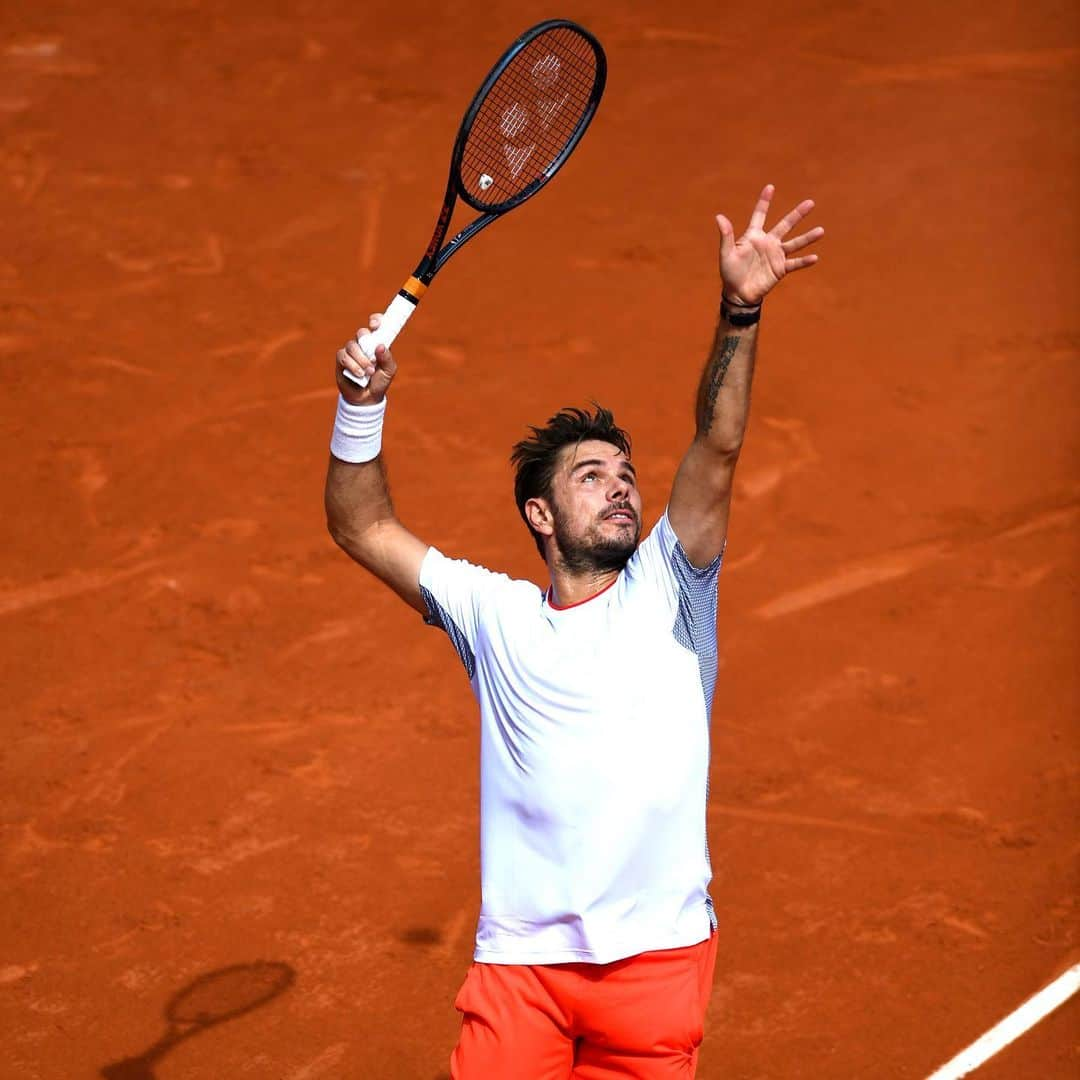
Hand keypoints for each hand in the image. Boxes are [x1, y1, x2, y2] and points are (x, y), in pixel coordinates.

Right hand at [335, 313, 396, 404]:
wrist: (367, 398)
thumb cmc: (380, 381)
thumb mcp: (389, 371)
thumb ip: (387, 358)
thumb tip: (381, 346)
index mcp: (377, 343)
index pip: (376, 326)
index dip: (376, 320)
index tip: (375, 324)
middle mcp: (364, 344)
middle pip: (362, 333)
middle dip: (366, 341)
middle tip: (372, 353)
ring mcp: (352, 351)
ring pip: (352, 345)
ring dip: (361, 359)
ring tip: (368, 372)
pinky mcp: (341, 360)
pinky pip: (343, 356)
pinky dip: (352, 365)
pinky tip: (359, 374)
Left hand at [716, 184, 822, 305]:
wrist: (738, 294)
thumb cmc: (730, 273)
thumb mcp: (726, 254)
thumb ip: (726, 236)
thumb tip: (719, 217)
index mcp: (754, 236)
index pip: (760, 215)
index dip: (764, 202)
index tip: (770, 187)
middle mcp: (768, 242)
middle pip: (785, 225)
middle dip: (797, 214)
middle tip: (810, 203)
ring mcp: (776, 255)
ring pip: (795, 243)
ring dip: (807, 237)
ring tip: (821, 230)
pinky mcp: (780, 269)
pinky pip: (794, 264)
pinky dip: (804, 261)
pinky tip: (814, 258)